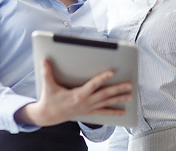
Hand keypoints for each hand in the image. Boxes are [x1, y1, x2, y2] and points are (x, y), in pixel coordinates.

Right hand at [15, 59, 132, 126]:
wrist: (48, 116)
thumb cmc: (50, 99)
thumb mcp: (48, 86)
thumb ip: (47, 73)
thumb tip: (44, 60)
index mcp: (78, 95)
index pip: (93, 84)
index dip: (103, 77)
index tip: (112, 71)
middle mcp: (86, 102)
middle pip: (105, 94)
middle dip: (118, 89)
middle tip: (130, 84)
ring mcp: (89, 108)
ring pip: (107, 103)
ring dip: (119, 99)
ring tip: (131, 95)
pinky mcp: (89, 112)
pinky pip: (104, 112)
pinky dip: (114, 112)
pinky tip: (123, 111)